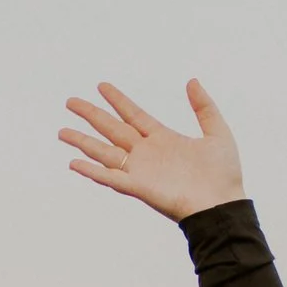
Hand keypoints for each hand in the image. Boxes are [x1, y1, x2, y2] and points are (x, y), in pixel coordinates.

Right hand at [59, 77, 243, 222]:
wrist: (223, 206)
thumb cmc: (224, 175)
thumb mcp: (217, 133)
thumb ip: (204, 107)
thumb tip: (192, 81)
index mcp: (164, 139)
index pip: (134, 115)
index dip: (117, 100)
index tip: (101, 86)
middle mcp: (148, 153)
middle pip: (112, 129)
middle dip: (91, 115)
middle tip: (70, 101)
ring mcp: (141, 171)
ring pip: (105, 152)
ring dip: (83, 142)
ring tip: (62, 131)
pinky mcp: (139, 188)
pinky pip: (111, 178)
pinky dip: (91, 171)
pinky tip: (73, 163)